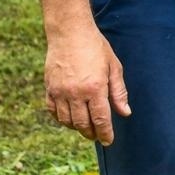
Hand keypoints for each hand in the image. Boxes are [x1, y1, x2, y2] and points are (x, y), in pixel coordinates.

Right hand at [43, 24, 129, 144]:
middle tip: (98, 136)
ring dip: (77, 128)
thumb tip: (125, 113)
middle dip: (91, 133)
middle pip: (83, 124)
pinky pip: (53, 112)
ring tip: (86, 128)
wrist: (70, 33)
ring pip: (67, 121)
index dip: (105, 133)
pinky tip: (69, 119)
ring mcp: (60, 92)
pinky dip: (61, 119)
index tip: (108, 141)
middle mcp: (75, 93)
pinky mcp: (49, 89)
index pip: (101, 119)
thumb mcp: (113, 66)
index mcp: (95, 88)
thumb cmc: (96, 47)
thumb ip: (119, 92)